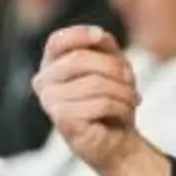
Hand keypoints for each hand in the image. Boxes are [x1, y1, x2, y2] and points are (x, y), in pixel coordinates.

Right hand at [32, 25, 142, 172]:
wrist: (117, 140)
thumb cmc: (112, 100)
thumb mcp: (113, 65)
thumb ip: (103, 46)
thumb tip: (98, 35)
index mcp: (51, 65)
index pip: (58, 41)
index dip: (80, 34)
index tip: (101, 36)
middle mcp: (44, 82)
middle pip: (80, 59)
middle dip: (115, 68)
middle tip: (132, 81)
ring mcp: (50, 102)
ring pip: (95, 83)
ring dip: (124, 91)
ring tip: (132, 99)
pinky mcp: (63, 120)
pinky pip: (100, 103)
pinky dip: (121, 107)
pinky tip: (124, 113)